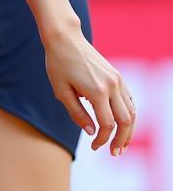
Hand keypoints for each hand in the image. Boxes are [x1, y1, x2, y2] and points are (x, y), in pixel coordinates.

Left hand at [45, 29, 135, 154]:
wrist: (65, 38)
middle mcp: (112, 86)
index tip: (94, 146)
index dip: (102, 139)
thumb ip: (77, 113)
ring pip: (132, 112)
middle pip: (126, 121)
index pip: (107, 124)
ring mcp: (117, 80)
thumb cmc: (58, 63)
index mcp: (97, 91)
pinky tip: (121, 124)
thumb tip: (92, 132)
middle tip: (115, 153)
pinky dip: (128, 115)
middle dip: (121, 140)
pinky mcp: (117, 76)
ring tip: (121, 143)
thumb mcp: (61, 90)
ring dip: (129, 130)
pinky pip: (129, 100)